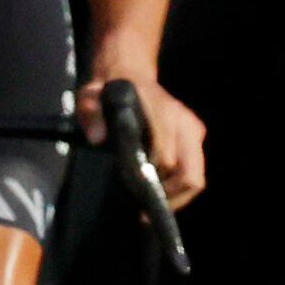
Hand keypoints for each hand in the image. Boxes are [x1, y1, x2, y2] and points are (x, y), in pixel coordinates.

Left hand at [78, 72, 206, 209]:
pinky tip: (158, 195)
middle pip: (188, 173)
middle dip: (165, 194)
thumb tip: (97, 139)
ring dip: (176, 197)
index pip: (165, 154)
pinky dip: (179, 189)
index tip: (135, 193)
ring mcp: (193, 128)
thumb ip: (90, 114)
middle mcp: (182, 120)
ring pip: (196, 177)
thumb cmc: (106, 91)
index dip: (153, 178)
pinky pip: (195, 172)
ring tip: (149, 208)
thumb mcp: (88, 97)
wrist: (127, 75)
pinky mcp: (196, 135)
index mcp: (159, 109)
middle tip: (141, 210)